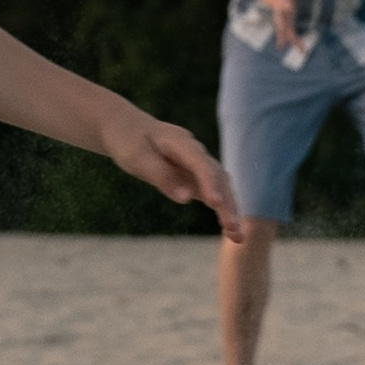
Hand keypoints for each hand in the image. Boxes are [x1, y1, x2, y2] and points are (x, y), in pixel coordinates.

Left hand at [106, 109, 241, 237]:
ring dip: (230, 209)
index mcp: (180, 142)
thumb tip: (186, 199)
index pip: (199, 163)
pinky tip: (230, 230)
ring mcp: (197, 163)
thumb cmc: (128, 142)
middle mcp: (195, 151)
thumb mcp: (137, 159)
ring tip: (238, 236)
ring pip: (220, 186)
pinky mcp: (195, 176)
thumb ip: (162, 177)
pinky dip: (222, 209)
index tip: (215, 203)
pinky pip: (213, 192)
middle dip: (227, 202)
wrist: (126, 128)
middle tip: (233, 228)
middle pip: (217, 176)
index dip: (209, 182)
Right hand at [265, 0, 316, 49]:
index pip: (286, 4)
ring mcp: (284, 19)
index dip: (287, 5)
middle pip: (283, 23)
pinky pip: (291, 34)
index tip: (289, 6)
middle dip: (285, 32)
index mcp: (286, 1)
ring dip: (292, 42)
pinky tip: (301, 51)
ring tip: (301, 51)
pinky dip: (295, 42)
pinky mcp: (287, 23)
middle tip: (287, 40)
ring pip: (287, 32)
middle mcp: (283, 12)